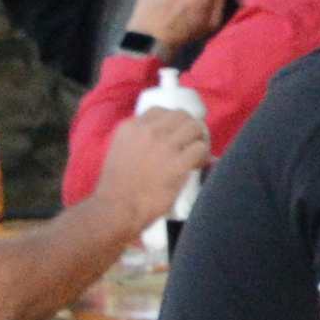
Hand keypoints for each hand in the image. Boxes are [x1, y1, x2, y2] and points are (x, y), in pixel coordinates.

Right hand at [92, 99, 210, 215]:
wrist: (116, 209)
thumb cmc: (116, 187)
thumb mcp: (120, 151)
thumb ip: (139, 141)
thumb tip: (169, 139)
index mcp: (130, 127)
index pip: (161, 111)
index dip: (173, 123)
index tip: (175, 136)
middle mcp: (147, 131)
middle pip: (182, 116)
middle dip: (190, 129)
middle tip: (190, 145)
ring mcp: (163, 146)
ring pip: (194, 128)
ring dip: (199, 141)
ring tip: (195, 156)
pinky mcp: (176, 163)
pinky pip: (201, 148)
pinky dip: (203, 156)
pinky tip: (196, 166)